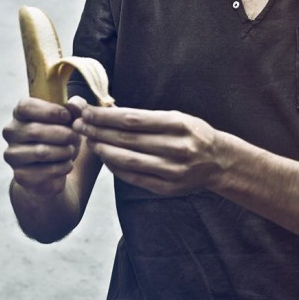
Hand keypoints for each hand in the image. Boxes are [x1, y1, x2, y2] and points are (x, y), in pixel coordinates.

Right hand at [2, 96, 85, 196]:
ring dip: (63, 151)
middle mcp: (11, 132)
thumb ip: (76, 106)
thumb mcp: (72, 118)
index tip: (67, 116)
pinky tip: (67, 164)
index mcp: (19, 113)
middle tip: (74, 136)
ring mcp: (13, 155)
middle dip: (62, 133)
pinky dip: (63, 167)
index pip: (25, 107)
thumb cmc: (61, 135)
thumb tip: (74, 105)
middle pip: (35, 131)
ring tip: (71, 150)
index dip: (49, 111)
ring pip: (40, 152)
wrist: (53, 166)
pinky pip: (45, 171)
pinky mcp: (20, 175)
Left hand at [73, 106, 223, 194]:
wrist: (219, 161)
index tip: (87, 112)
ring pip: (128, 160)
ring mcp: (172, 170)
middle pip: (127, 139)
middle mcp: (176, 147)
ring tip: (89, 142)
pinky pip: (135, 178)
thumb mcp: (176, 117)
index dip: (106, 116)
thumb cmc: (192, 133)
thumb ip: (146, 117)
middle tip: (79, 126)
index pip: (133, 119)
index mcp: (178, 124)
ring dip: (104, 151)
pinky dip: (117, 168)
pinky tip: (106, 159)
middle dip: (99, 132)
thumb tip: (110, 112)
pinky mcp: (167, 187)